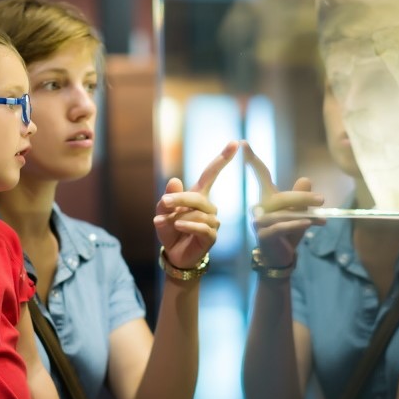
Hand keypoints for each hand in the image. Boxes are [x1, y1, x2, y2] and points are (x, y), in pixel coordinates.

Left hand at [155, 141, 239, 269]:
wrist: (174, 255)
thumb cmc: (170, 230)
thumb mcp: (162, 212)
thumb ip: (168, 198)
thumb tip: (174, 180)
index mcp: (198, 196)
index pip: (211, 174)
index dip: (223, 158)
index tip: (235, 142)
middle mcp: (209, 207)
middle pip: (198, 196)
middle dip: (180, 198)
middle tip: (164, 201)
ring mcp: (213, 221)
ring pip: (197, 213)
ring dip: (179, 217)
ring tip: (167, 223)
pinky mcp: (212, 236)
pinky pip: (202, 227)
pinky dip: (188, 225)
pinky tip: (178, 226)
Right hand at [243, 141, 324, 268]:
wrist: (281, 258)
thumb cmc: (289, 233)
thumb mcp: (299, 213)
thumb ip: (302, 197)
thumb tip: (306, 179)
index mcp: (267, 198)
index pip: (261, 175)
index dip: (252, 159)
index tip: (244, 142)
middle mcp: (260, 207)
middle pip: (281, 196)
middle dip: (303, 197)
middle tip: (322, 200)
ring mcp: (259, 221)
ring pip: (283, 212)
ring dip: (305, 215)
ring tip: (322, 219)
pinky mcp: (263, 235)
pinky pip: (281, 226)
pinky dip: (296, 225)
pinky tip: (308, 225)